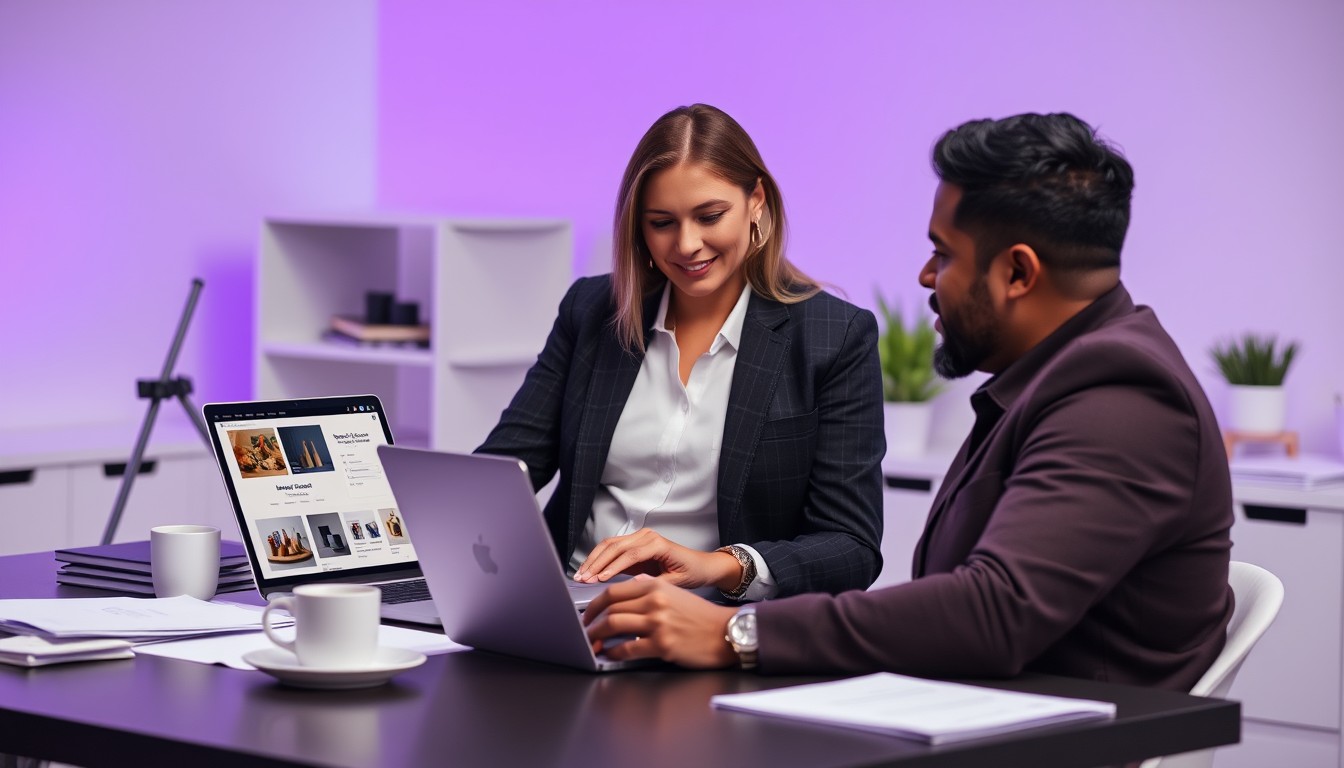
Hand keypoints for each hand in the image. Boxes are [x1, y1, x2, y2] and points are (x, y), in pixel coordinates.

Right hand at [574, 529, 740, 589]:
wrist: (701, 566)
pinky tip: (589, 570)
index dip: (611, 568)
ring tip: (581, 575)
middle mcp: (647, 537)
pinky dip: (598, 558)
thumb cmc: (692, 573)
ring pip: (609, 545)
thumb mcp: (677, 583)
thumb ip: (656, 585)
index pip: (629, 555)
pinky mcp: (634, 544)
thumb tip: (634, 587)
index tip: (597, 580)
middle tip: (583, 578)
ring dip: (593, 559)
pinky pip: (612, 548)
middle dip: (596, 563)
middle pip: (615, 546)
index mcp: (658, 544)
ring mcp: (639, 538)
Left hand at [582, 575, 738, 668]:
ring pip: (613, 625)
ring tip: (592, 643)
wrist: (725, 632)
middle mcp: (655, 601)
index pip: (613, 591)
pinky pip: (627, 648)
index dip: (594, 604)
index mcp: (655, 585)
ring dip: (597, 636)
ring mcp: (658, 623)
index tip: (588, 613)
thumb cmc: (701, 616)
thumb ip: (649, 589)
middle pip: (609, 608)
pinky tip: (610, 654)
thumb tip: (625, 592)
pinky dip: (613, 652)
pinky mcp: (662, 644)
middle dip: (591, 621)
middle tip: (585, 630)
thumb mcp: (674, 592)